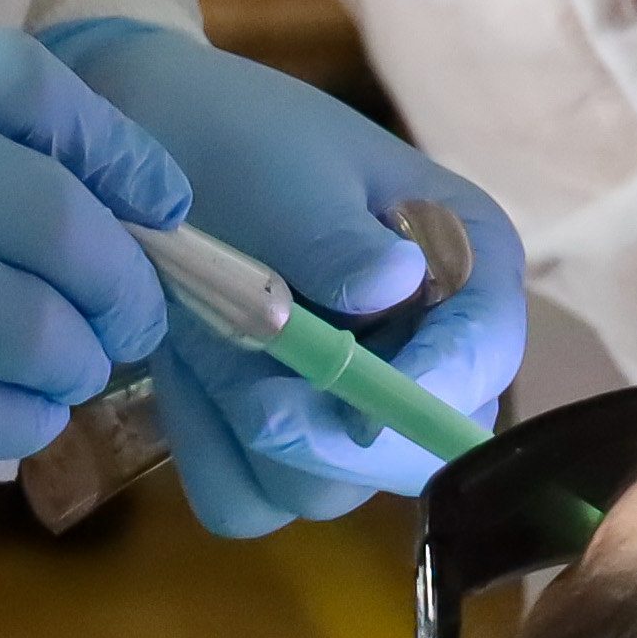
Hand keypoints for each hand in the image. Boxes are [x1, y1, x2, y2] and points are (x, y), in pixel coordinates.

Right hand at [0, 19, 182, 548]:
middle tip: (117, 321)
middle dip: (116, 283)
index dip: (115, 150)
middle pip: (59, 217)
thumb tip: (73, 183)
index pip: (30, 86)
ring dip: (69, 362)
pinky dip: (20, 423)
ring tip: (48, 376)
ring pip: (45, 326)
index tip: (154, 202)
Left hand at [46, 21, 525, 530]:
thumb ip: (336, 239)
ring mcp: (348, 406)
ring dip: (255, 438)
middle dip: (327, 436)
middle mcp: (423, 349)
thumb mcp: (289, 172)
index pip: (485, 349)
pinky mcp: (277, 441)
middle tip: (256, 397)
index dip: (435, 390)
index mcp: (462, 263)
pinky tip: (185, 376)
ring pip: (325, 491)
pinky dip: (209, 453)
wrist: (152, 142)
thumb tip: (398, 282)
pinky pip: (249, 499)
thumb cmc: (241, 138)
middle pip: (415, 452)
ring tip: (209, 346)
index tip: (365, 413)